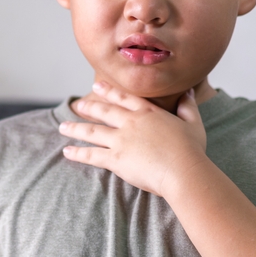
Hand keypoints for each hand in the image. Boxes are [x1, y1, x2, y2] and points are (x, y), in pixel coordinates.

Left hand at [58, 81, 208, 197]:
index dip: (109, 91)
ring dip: (75, 129)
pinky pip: (92, 155)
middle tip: (76, 105)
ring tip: (62, 127)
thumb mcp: (193, 124)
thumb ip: (188, 107)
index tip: (97, 86)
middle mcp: (131, 123)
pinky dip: (78, 153)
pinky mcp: (116, 159)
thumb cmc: (192, 150)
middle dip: (88, 108)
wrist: (183, 171)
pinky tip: (67, 151)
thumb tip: (189, 93)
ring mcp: (121, 140)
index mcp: (148, 113)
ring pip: (92, 132)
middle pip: (104, 112)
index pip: (125, 99)